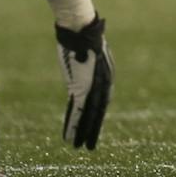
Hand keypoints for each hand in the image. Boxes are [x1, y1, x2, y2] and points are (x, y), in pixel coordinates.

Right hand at [55, 15, 113, 149]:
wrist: (80, 30)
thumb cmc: (83, 36)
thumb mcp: (90, 52)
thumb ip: (89, 64)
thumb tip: (84, 63)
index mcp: (106, 75)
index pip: (102, 102)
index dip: (97, 116)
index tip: (92, 127)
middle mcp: (103, 84)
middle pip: (97, 112)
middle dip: (92, 130)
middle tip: (88, 147)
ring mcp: (93, 87)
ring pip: (88, 116)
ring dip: (81, 132)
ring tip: (77, 147)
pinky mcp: (82, 88)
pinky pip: (78, 112)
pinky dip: (73, 126)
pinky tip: (69, 137)